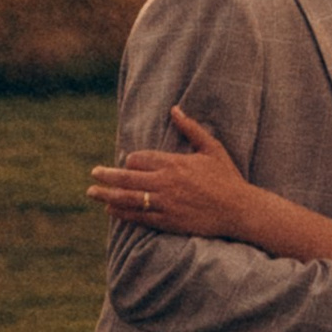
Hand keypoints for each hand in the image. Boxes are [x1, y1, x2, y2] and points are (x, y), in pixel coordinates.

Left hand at [87, 105, 252, 240]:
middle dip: (107, 175)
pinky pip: (139, 217)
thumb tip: (174, 109)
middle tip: (93, 173)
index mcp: (174, 163)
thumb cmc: (227, 178)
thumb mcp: (212, 148)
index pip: (139, 158)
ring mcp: (165, 203)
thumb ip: (191, 128)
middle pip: (127, 177)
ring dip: (107, 194)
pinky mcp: (168, 221)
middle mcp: (166, 182)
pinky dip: (122, 213)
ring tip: (92, 192)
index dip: (130, 160)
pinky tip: (111, 210)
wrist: (239, 210)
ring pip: (128, 198)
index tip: (127, 162)